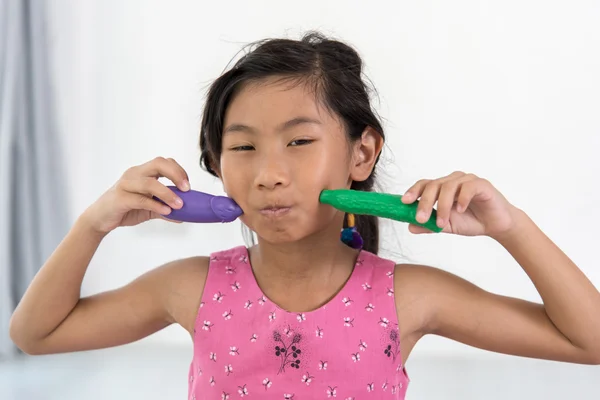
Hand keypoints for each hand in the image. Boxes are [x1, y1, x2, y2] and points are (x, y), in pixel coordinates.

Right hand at [82, 157, 189, 234]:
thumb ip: (165, 209)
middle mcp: (134, 174)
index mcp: (142, 172)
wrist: (99, 219)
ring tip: (179, 205)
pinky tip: (166, 211)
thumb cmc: (125, 209)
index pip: (163, 162)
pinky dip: (156, 205)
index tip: (188, 186)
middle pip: (158, 164)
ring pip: (150, 183)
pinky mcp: (120, 198)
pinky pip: (141, 199)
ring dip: (168, 193)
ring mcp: (126, 185)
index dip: (179, 170)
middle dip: (176, 174)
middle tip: (187, 189)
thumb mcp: (149, 209)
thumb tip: (184, 216)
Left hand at [401, 171, 519, 237]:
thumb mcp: (446, 226)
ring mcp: (467, 181)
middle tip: (420, 218)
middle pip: (433, 185)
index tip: (405, 202)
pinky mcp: (481, 184)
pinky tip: (460, 210)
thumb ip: (429, 225)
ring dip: (442, 206)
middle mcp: (453, 181)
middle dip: (424, 202)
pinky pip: (468, 187)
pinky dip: (461, 199)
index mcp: (442, 188)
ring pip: (448, 187)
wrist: (497, 225)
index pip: (424, 184)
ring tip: (442, 222)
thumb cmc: (471, 221)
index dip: (413, 191)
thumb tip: (410, 227)